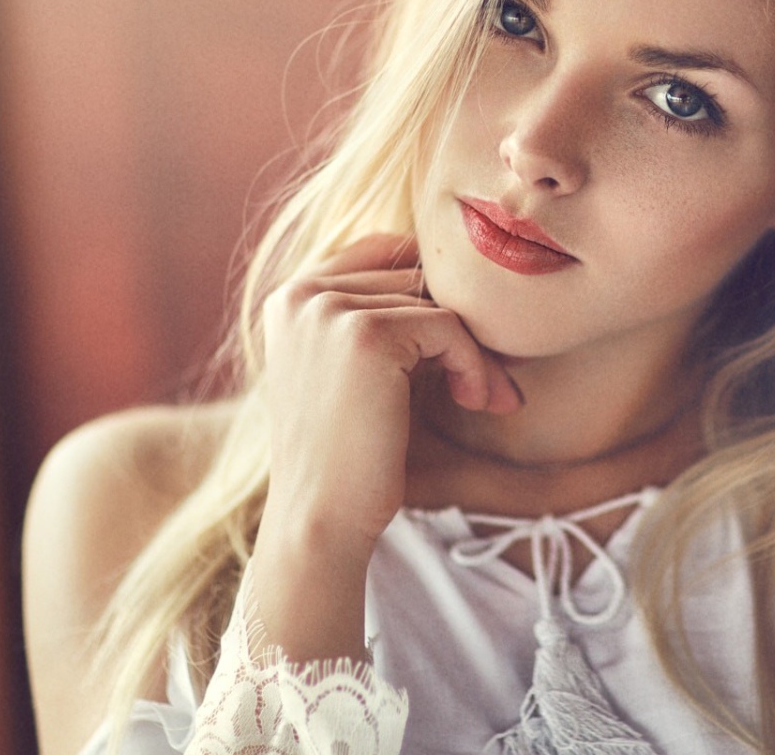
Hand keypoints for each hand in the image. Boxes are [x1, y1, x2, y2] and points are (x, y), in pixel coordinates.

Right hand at [246, 233, 518, 661]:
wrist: (320, 520)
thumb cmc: (346, 455)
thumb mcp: (349, 371)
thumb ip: (379, 317)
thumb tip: (457, 275)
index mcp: (288, 296)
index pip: (381, 253)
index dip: (430, 294)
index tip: (459, 345)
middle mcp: (301, 293)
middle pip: (413, 276)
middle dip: (459, 328)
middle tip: (486, 381)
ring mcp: (330, 310)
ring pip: (437, 303)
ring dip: (474, 353)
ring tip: (483, 397)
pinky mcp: (368, 334)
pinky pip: (449, 327)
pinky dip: (474, 364)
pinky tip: (477, 401)